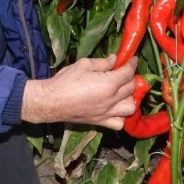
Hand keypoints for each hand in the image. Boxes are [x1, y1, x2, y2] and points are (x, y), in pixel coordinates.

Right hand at [21, 54, 136, 129]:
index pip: (128, 73)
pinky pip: (119, 123)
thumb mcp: (84, 64)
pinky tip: (115, 109)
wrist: (51, 101)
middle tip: (124, 72)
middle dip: (131, 78)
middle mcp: (111, 100)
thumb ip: (102, 63)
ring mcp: (107, 113)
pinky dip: (121, 117)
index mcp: (108, 84)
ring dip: (130, 98)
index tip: (132, 59)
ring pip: (130, 108)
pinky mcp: (100, 122)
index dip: (132, 64)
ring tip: (122, 92)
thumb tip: (115, 59)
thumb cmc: (65, 80)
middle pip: (131, 89)